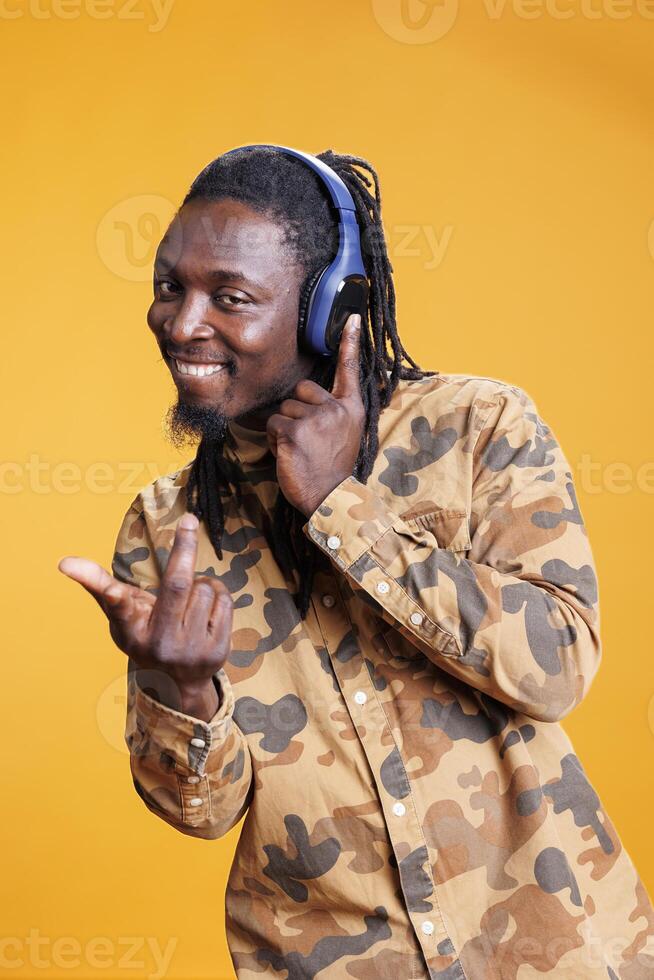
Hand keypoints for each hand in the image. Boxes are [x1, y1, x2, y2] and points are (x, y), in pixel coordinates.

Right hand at [58, 512, 232, 719]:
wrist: (178, 685)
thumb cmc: (145, 637)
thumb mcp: (122, 618)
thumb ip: (100, 588)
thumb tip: (66, 562)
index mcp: (132, 631)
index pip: (118, 606)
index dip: (102, 585)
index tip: (71, 565)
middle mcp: (161, 642)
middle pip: (178, 585)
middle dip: (184, 548)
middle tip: (188, 520)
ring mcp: (191, 649)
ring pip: (205, 588)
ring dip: (203, 580)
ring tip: (191, 595)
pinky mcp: (217, 650)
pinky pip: (223, 601)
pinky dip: (217, 594)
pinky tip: (206, 607)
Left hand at [266, 313, 364, 517]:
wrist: (331, 499)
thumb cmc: (332, 469)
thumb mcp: (344, 435)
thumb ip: (333, 412)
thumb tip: (307, 396)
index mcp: (352, 409)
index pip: (350, 370)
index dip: (350, 343)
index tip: (353, 318)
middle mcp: (337, 409)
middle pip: (302, 389)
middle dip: (297, 410)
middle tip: (308, 440)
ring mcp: (316, 418)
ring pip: (284, 408)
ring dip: (284, 428)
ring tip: (300, 450)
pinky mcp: (294, 430)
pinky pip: (273, 423)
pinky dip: (274, 440)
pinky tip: (289, 455)